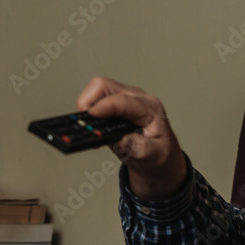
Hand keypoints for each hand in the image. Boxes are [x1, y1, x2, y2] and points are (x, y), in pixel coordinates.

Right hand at [75, 76, 187, 200]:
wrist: (160, 158)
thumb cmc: (160, 154)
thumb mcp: (156, 155)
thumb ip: (142, 148)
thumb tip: (124, 141)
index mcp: (150, 108)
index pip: (123, 100)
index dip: (105, 106)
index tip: (91, 115)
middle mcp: (136, 99)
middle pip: (104, 86)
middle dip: (89, 101)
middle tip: (84, 123)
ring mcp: (124, 99)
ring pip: (96, 90)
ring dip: (87, 106)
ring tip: (89, 128)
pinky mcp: (114, 104)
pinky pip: (95, 99)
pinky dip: (88, 112)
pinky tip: (92, 128)